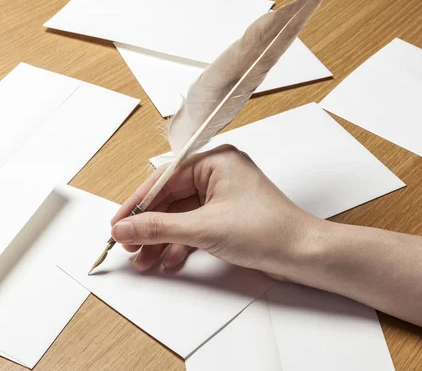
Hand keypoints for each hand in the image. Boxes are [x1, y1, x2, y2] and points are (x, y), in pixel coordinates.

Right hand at [110, 144, 322, 278]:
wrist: (304, 255)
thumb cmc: (267, 230)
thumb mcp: (203, 228)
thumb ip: (158, 227)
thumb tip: (124, 229)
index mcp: (214, 161)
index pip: (163, 179)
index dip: (137, 204)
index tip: (117, 225)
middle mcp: (217, 174)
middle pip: (169, 198)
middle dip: (149, 226)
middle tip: (129, 247)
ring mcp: (222, 196)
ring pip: (180, 215)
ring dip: (161, 239)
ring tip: (144, 261)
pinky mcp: (226, 216)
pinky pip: (194, 226)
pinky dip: (180, 243)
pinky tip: (169, 260)